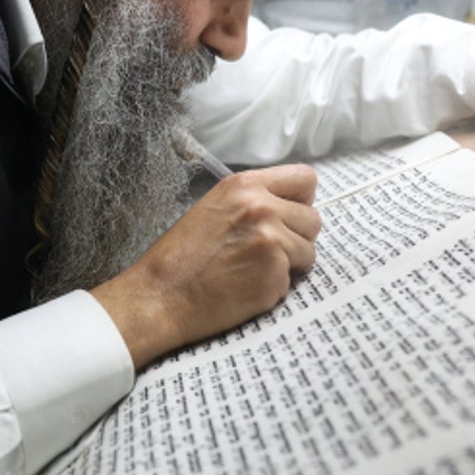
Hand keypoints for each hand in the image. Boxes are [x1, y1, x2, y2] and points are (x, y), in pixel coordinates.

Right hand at [90, 164, 320, 367]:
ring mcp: (272, 241)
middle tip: (268, 251)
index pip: (305, 179)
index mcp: (245, 186)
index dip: (302, 201)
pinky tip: (246, 286)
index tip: (292, 215)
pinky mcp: (275, 274)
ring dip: (290, 264)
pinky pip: (293, 280)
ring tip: (253, 268)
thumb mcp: (214, 207)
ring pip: (308, 252)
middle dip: (297, 237)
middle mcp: (262, 208)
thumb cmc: (181, 256)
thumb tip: (289, 208)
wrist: (161, 295)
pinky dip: (275, 287)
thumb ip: (253, 201)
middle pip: (313, 219)